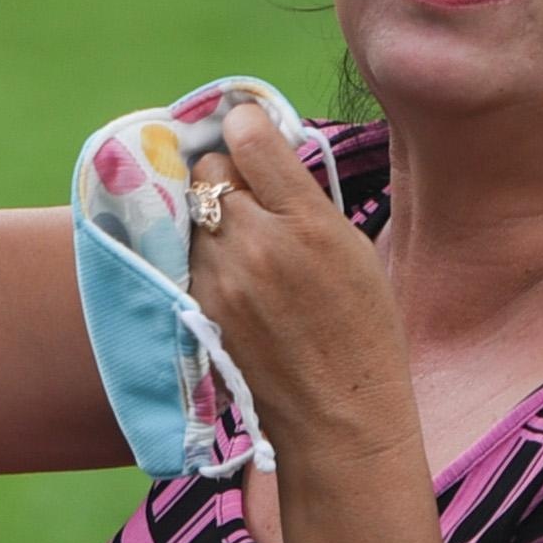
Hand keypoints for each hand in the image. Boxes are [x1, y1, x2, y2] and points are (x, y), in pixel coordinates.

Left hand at [186, 105, 406, 456]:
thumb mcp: (352, 249)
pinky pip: (181, 254)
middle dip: (224, 174)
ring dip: (205, 215)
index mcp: (308, 223)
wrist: (338, 414)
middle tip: (246, 195)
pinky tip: (224, 272)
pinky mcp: (195, 307)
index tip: (249, 133)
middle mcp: (257, 245)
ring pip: (187, 211)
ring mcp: (219, 279)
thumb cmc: (361, 329)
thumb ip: (303, 198)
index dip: (245, 128)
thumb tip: (260, 151)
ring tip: (238, 240)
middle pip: (207, 170)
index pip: (248, 139)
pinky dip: (196, 253)